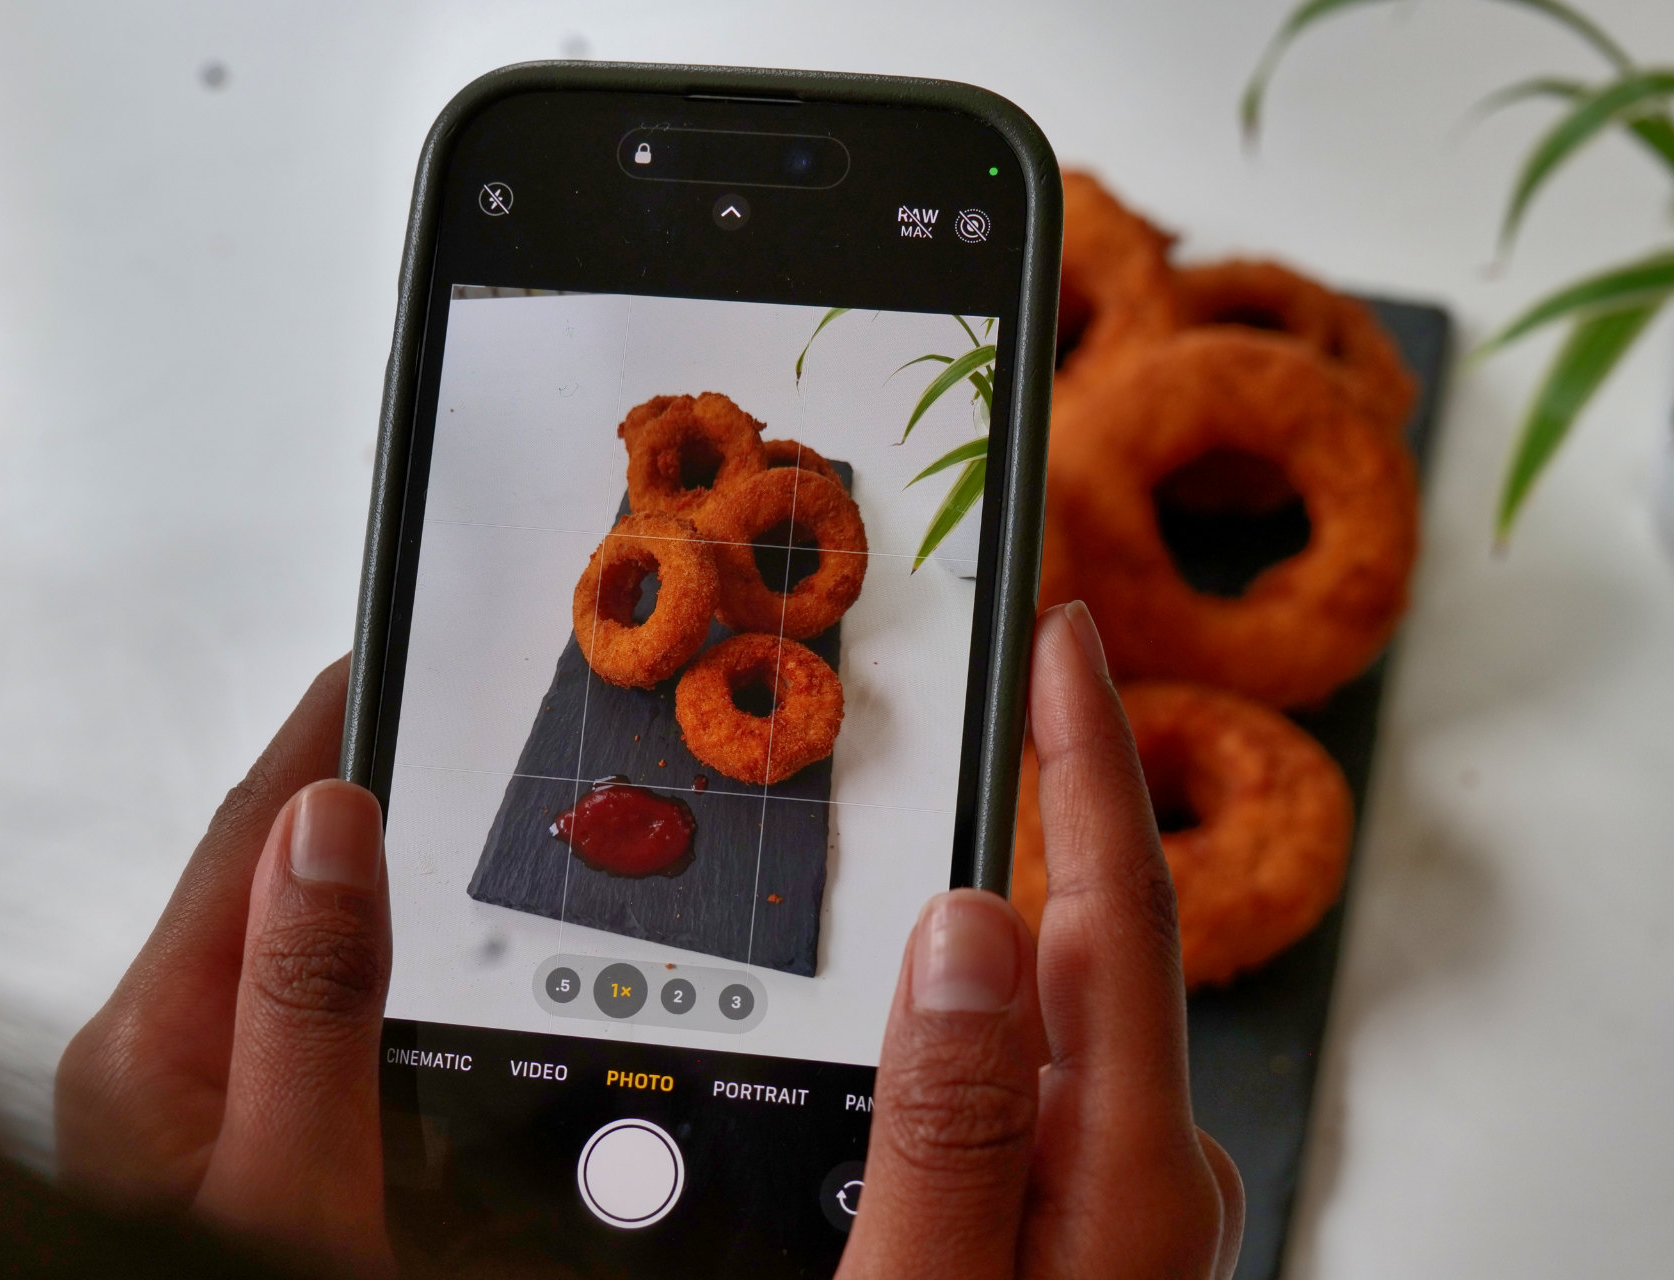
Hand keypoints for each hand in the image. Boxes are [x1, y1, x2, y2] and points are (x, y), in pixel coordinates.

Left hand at [55, 658, 395, 1277]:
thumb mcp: (292, 1186)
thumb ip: (309, 1007)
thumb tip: (331, 828)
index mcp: (157, 1045)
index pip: (252, 839)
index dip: (322, 736)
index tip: (382, 655)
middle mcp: (162, 1057)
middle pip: (262, 873)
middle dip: (343, 783)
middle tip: (424, 707)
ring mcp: (196, 1094)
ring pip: (286, 937)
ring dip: (355, 862)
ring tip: (426, 794)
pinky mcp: (238, 1130)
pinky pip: (304, 1001)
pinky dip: (365, 952)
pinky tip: (411, 949)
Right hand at [837, 603, 1244, 1279]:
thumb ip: (947, 1120)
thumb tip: (963, 924)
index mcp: (1135, 1171)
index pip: (1115, 911)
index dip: (1087, 754)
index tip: (1064, 636)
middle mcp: (1155, 1167)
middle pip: (1071, 954)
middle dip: (1016, 833)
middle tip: (964, 723)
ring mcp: (1132, 1192)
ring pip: (1031, 1027)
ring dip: (959, 992)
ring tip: (885, 1045)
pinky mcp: (1096, 1212)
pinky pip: (1024, 1083)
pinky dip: (967, 1057)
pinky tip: (914, 1116)